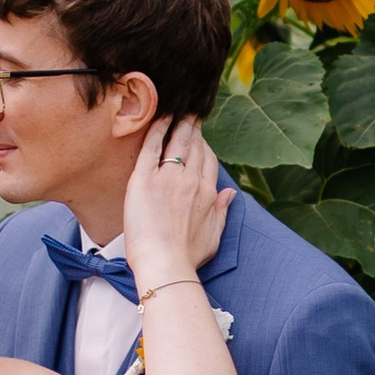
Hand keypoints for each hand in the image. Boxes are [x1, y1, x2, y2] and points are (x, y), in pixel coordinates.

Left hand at [122, 116, 229, 283]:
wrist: (164, 264)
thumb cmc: (186, 257)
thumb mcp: (213, 235)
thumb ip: (222, 212)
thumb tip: (230, 194)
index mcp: (208, 194)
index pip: (208, 160)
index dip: (204, 146)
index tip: (199, 138)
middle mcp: (191, 181)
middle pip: (195, 146)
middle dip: (193, 127)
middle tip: (190, 114)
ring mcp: (168, 178)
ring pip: (177, 141)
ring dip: (179, 123)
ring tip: (178, 110)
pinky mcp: (145, 179)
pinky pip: (152, 146)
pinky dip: (157, 129)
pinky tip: (160, 118)